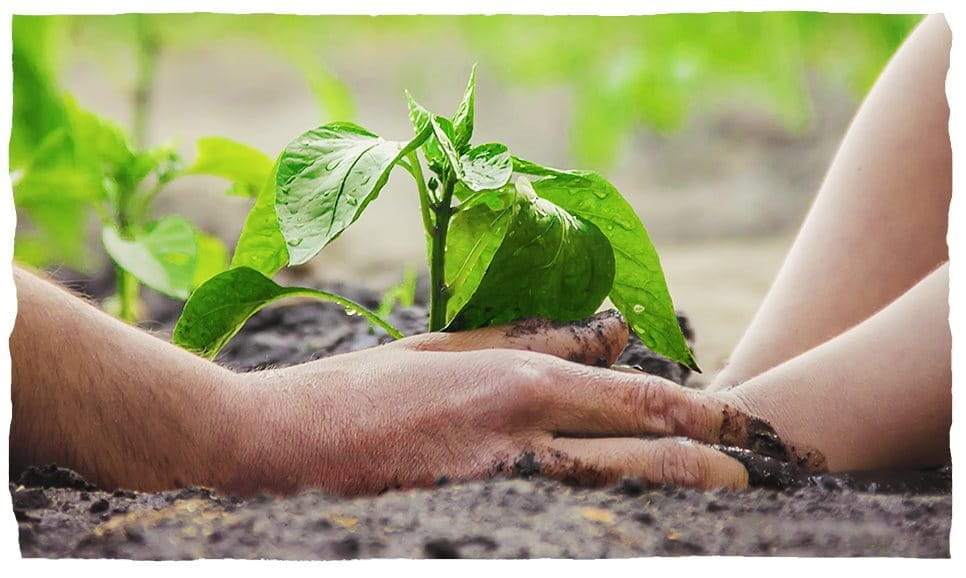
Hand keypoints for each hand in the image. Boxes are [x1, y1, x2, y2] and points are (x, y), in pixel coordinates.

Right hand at [222, 311, 797, 495]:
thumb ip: (533, 337)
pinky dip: (613, 518)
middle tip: (764, 473)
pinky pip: (567, 520)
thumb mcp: (445, 350)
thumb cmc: (356, 393)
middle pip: (649, 454)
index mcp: (517, 381)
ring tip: (728, 500)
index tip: (750, 423)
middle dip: (716, 465)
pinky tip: (636, 523)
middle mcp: (523, 433)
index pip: (638, 400)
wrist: (269, 448)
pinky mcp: (479, 521)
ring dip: (680, 497)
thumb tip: (610, 331)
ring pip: (621, 494)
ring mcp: (504, 486)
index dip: (706, 413)